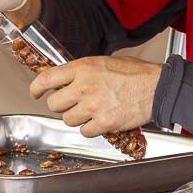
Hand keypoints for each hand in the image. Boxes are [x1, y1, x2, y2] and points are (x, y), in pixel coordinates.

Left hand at [30, 56, 161, 136]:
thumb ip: (84, 71)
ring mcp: (93, 106)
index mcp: (84, 68)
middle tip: (72, 103)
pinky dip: (91, 128)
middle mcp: (84, 87)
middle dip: (61, 105)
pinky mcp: (103, 123)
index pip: (47, 78)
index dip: (36, 88)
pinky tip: (101, 119)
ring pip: (68, 120)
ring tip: (91, 110)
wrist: (157, 88)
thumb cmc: (137, 73)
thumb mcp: (106, 61)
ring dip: (77, 117)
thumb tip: (68, 78)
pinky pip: (85, 131)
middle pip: (54, 104)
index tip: (35, 92)